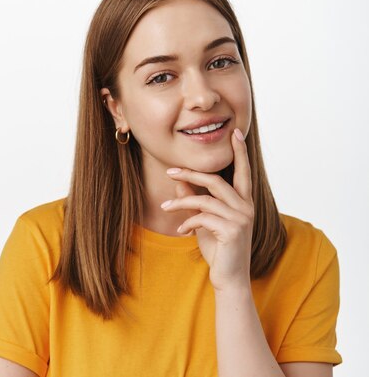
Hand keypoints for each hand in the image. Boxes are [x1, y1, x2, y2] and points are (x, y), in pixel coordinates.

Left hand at [161, 128, 253, 291]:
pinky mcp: (232, 230)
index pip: (243, 171)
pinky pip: (202, 217)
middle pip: (215, 179)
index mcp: (243, 201)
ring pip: (205, 198)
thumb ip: (195, 198)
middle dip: (190, 172)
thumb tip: (180, 179)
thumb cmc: (218, 248)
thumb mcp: (204, 220)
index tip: (236, 132)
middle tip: (169, 170)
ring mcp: (241, 218)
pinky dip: (187, 221)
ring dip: (181, 201)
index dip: (240, 152)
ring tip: (165, 207)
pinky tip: (181, 230)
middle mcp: (246, 207)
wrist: (229, 278)